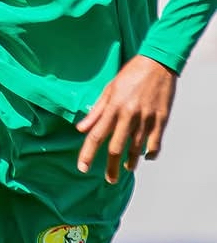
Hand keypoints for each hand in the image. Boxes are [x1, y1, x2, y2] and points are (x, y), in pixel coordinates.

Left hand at [75, 54, 175, 183]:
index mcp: (113, 107)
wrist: (158, 63)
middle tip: (109, 179)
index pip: (96, 135)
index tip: (82, 167)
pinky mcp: (161, 120)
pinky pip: (155, 143)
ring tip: (126, 168)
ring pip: (136, 148)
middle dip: (111, 167)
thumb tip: (82, 128)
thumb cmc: (130, 74)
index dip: (88, 153)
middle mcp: (129, 115)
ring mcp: (146, 119)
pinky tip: (146, 157)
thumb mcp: (108, 89)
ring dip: (130, 161)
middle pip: (116, 148)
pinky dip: (150, 153)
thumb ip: (96, 111)